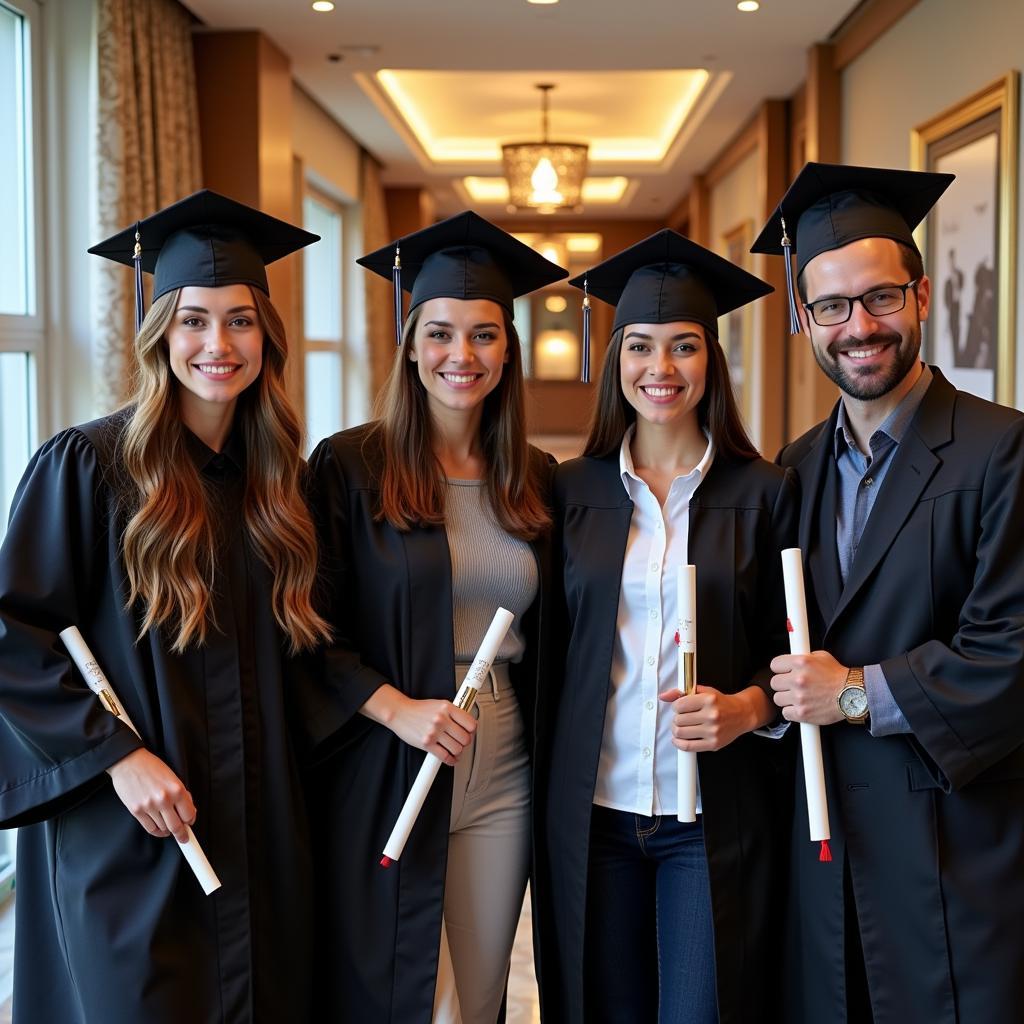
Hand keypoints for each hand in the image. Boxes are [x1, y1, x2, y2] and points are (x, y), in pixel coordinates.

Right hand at [106, 748, 195, 841]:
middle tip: (184, 838)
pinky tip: (160, 829)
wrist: (129, 762)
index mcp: (177, 789)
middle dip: (182, 835)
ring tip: (169, 827)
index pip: (189, 814)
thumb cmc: (152, 767)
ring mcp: (149, 806)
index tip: (190, 824)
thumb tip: (189, 810)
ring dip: (168, 830)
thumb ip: (181, 794)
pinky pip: (150, 828)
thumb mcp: (172, 777)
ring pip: (163, 828)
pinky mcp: (136, 811)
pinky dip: (157, 831)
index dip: (191, 821)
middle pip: (177, 826)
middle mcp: (164, 799)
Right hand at [360, 684, 476, 765]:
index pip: (471, 723)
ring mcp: (434, 732)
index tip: (470, 732)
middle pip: (465, 738)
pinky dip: (451, 760)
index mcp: (447, 707)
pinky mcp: (427, 744)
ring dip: (458, 752)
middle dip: (464, 742)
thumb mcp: (439, 704)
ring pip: (457, 749)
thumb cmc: (419, 709)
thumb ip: (453, 713)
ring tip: (454, 749)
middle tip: (461, 741)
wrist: (400, 713)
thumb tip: (467, 724)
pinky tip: (450, 758)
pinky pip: (445, 757)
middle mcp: (441, 719)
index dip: (472, 731)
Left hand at [658, 684, 767, 751]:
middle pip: (678, 720)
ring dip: (677, 730)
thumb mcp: (704, 691)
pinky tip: (679, 739)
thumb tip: (663, 696)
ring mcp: (713, 731)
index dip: (676, 706)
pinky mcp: (713, 744)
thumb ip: (682, 692)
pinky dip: (679, 743)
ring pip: (680, 733)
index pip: (679, 705)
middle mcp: (711, 715)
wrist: (742, 714)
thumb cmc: (722, 703)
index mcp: (709, 700)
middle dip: (676, 719)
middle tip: (681, 718)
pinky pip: (688, 746)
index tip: (679, 708)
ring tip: (681, 727)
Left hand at [769, 651, 847, 724]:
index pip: (775, 664)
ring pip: (778, 699)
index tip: (784, 672)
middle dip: (783, 684)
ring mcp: (799, 697)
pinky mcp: (802, 713)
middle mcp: (798, 679)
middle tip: (793, 686)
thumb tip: (792, 656)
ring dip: (786, 698)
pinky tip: (801, 707)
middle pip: (774, 683)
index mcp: (800, 663)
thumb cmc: (839, 676)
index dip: (780, 669)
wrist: (853, 694)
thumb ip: (803, 656)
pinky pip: (785, 713)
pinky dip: (792, 712)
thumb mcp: (821, 656)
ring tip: (798, 697)